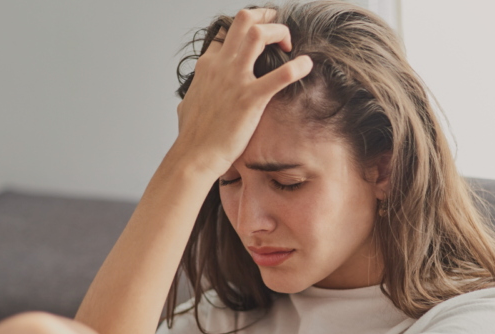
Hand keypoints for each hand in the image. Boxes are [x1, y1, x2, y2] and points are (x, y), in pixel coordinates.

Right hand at [171, 8, 312, 178]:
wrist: (194, 156)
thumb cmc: (192, 137)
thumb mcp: (186, 107)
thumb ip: (191, 97)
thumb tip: (186, 103)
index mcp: (207, 66)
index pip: (225, 33)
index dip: (243, 30)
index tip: (258, 38)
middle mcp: (221, 66)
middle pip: (243, 20)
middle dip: (266, 16)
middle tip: (279, 28)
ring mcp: (235, 80)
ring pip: (259, 34)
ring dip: (279, 32)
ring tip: (289, 45)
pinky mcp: (250, 98)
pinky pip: (280, 75)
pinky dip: (298, 67)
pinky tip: (307, 65)